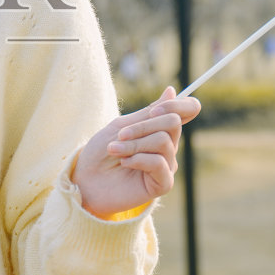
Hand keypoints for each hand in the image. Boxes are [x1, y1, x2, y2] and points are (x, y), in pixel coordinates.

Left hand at [72, 86, 200, 217]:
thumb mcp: (121, 126)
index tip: (154, 110)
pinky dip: (138, 159)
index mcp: (160, 129)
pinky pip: (159, 163)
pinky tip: (124, 163)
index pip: (188, 110)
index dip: (179, 105)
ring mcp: (167, 165)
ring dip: (134, 144)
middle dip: (143, 126)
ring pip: (163, 141)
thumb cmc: (101, 153)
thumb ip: (147, 113)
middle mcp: (168, 146)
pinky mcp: (163, 183)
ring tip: (115, 150)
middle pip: (173, 122)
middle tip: (120, 136)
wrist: (86, 180)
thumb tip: (172, 91)